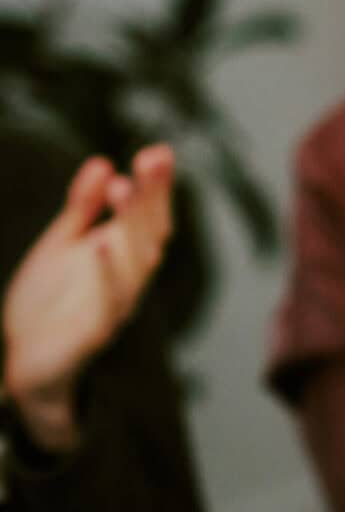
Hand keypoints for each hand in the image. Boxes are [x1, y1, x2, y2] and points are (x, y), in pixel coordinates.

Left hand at [3, 146, 176, 454]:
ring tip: (123, 187)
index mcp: (125, 254)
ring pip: (138, 261)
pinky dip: (108, 275)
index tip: (157, 151)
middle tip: (149, 158)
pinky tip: (101, 245)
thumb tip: (103, 162)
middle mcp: (129, 277)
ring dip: (134, 224)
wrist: (20, 360)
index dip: (157, 185)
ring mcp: (116, 305)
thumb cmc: (47, 302)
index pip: (151, 214)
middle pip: (150, 232)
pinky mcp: (94, 333)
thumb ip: (82, 208)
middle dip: (152, 194)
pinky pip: (107, 303)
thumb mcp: (60, 245)